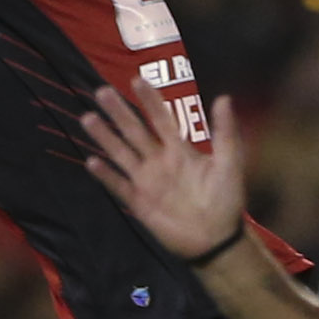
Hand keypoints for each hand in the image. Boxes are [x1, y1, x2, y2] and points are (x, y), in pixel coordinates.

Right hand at [77, 78, 244, 263]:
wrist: (217, 239)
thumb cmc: (227, 200)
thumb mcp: (230, 163)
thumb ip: (225, 133)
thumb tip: (224, 98)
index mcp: (180, 150)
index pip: (161, 119)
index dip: (149, 100)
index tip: (136, 80)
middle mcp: (158, 161)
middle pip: (134, 132)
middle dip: (119, 112)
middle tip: (101, 91)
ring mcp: (146, 181)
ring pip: (121, 153)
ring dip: (104, 137)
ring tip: (87, 118)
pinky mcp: (138, 202)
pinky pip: (118, 185)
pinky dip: (106, 175)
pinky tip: (92, 161)